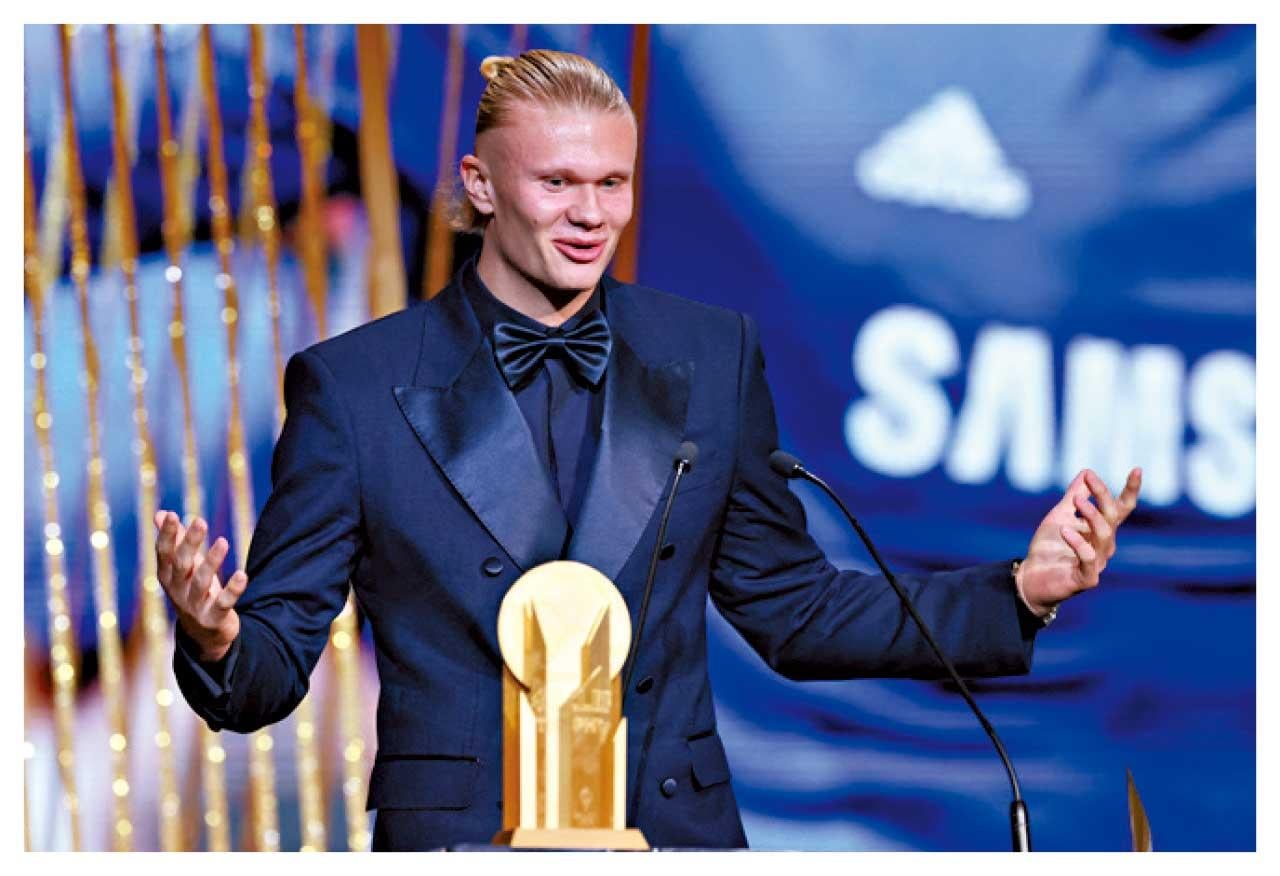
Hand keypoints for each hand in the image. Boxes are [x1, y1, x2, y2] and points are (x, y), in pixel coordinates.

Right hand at [154, 510, 247, 662]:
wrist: (204, 634)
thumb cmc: (192, 591)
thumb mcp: (183, 567)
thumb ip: (174, 542)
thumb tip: (161, 514)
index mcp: (168, 576)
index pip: (164, 554)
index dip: (167, 535)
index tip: (172, 515)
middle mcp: (178, 591)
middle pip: (182, 565)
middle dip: (190, 543)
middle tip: (200, 521)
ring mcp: (195, 606)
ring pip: (201, 583)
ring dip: (212, 562)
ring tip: (223, 541)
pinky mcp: (213, 618)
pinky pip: (223, 603)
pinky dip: (233, 590)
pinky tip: (242, 575)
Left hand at [1017, 468, 1142, 616]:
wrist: (1031, 578)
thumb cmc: (1049, 548)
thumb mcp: (1059, 516)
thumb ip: (1073, 496)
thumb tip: (1086, 471)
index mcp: (1100, 530)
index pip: (1121, 509)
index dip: (1130, 490)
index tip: (1137, 469)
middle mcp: (1103, 546)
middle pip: (1112, 517)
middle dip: (1103, 495)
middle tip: (1089, 478)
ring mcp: (1097, 563)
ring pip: (1104, 536)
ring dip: (1092, 515)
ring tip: (1077, 500)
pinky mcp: (1086, 579)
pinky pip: (1087, 559)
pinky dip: (1078, 543)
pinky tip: (1065, 530)